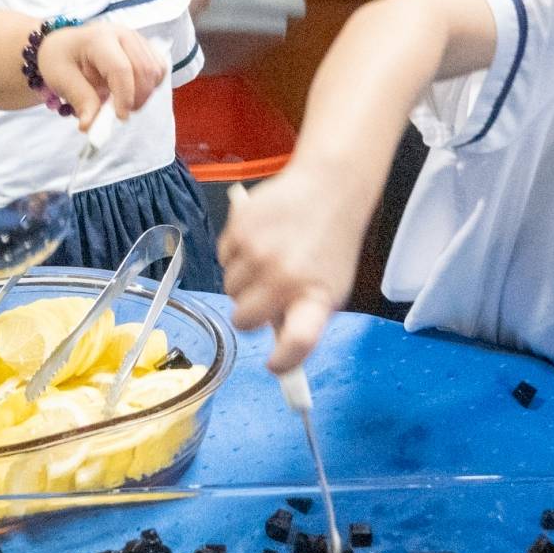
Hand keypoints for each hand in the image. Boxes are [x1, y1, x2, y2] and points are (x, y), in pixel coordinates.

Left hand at [36, 20, 164, 128]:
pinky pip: (159, 69)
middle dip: (137, 98)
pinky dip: (150, 86)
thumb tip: (90, 125)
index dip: (124, 97)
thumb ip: (81, 100)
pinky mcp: (144, 47)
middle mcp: (122, 34)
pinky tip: (132, 91)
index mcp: (98, 38)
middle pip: (144, 70)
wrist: (64, 46)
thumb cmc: (59, 59)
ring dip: (144, 93)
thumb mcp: (61, 80)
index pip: (121, 69)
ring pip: (156, 70)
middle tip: (119, 114)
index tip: (119, 118)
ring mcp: (136, 38)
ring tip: (122, 101)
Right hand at [221, 170, 358, 371]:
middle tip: (264, 299)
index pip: (298, 342)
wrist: (329, 187)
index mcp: (316, 296)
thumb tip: (275, 347)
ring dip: (242, 283)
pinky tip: (259, 241)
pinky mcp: (239, 230)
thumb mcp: (331, 286)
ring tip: (267, 260)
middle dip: (248, 315)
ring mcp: (259, 253)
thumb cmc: (330, 244)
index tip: (274, 365)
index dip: (283, 362)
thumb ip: (305, 315)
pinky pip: (222, 261)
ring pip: (229, 290)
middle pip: (244, 321)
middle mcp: (285, 277)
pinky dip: (235, 257)